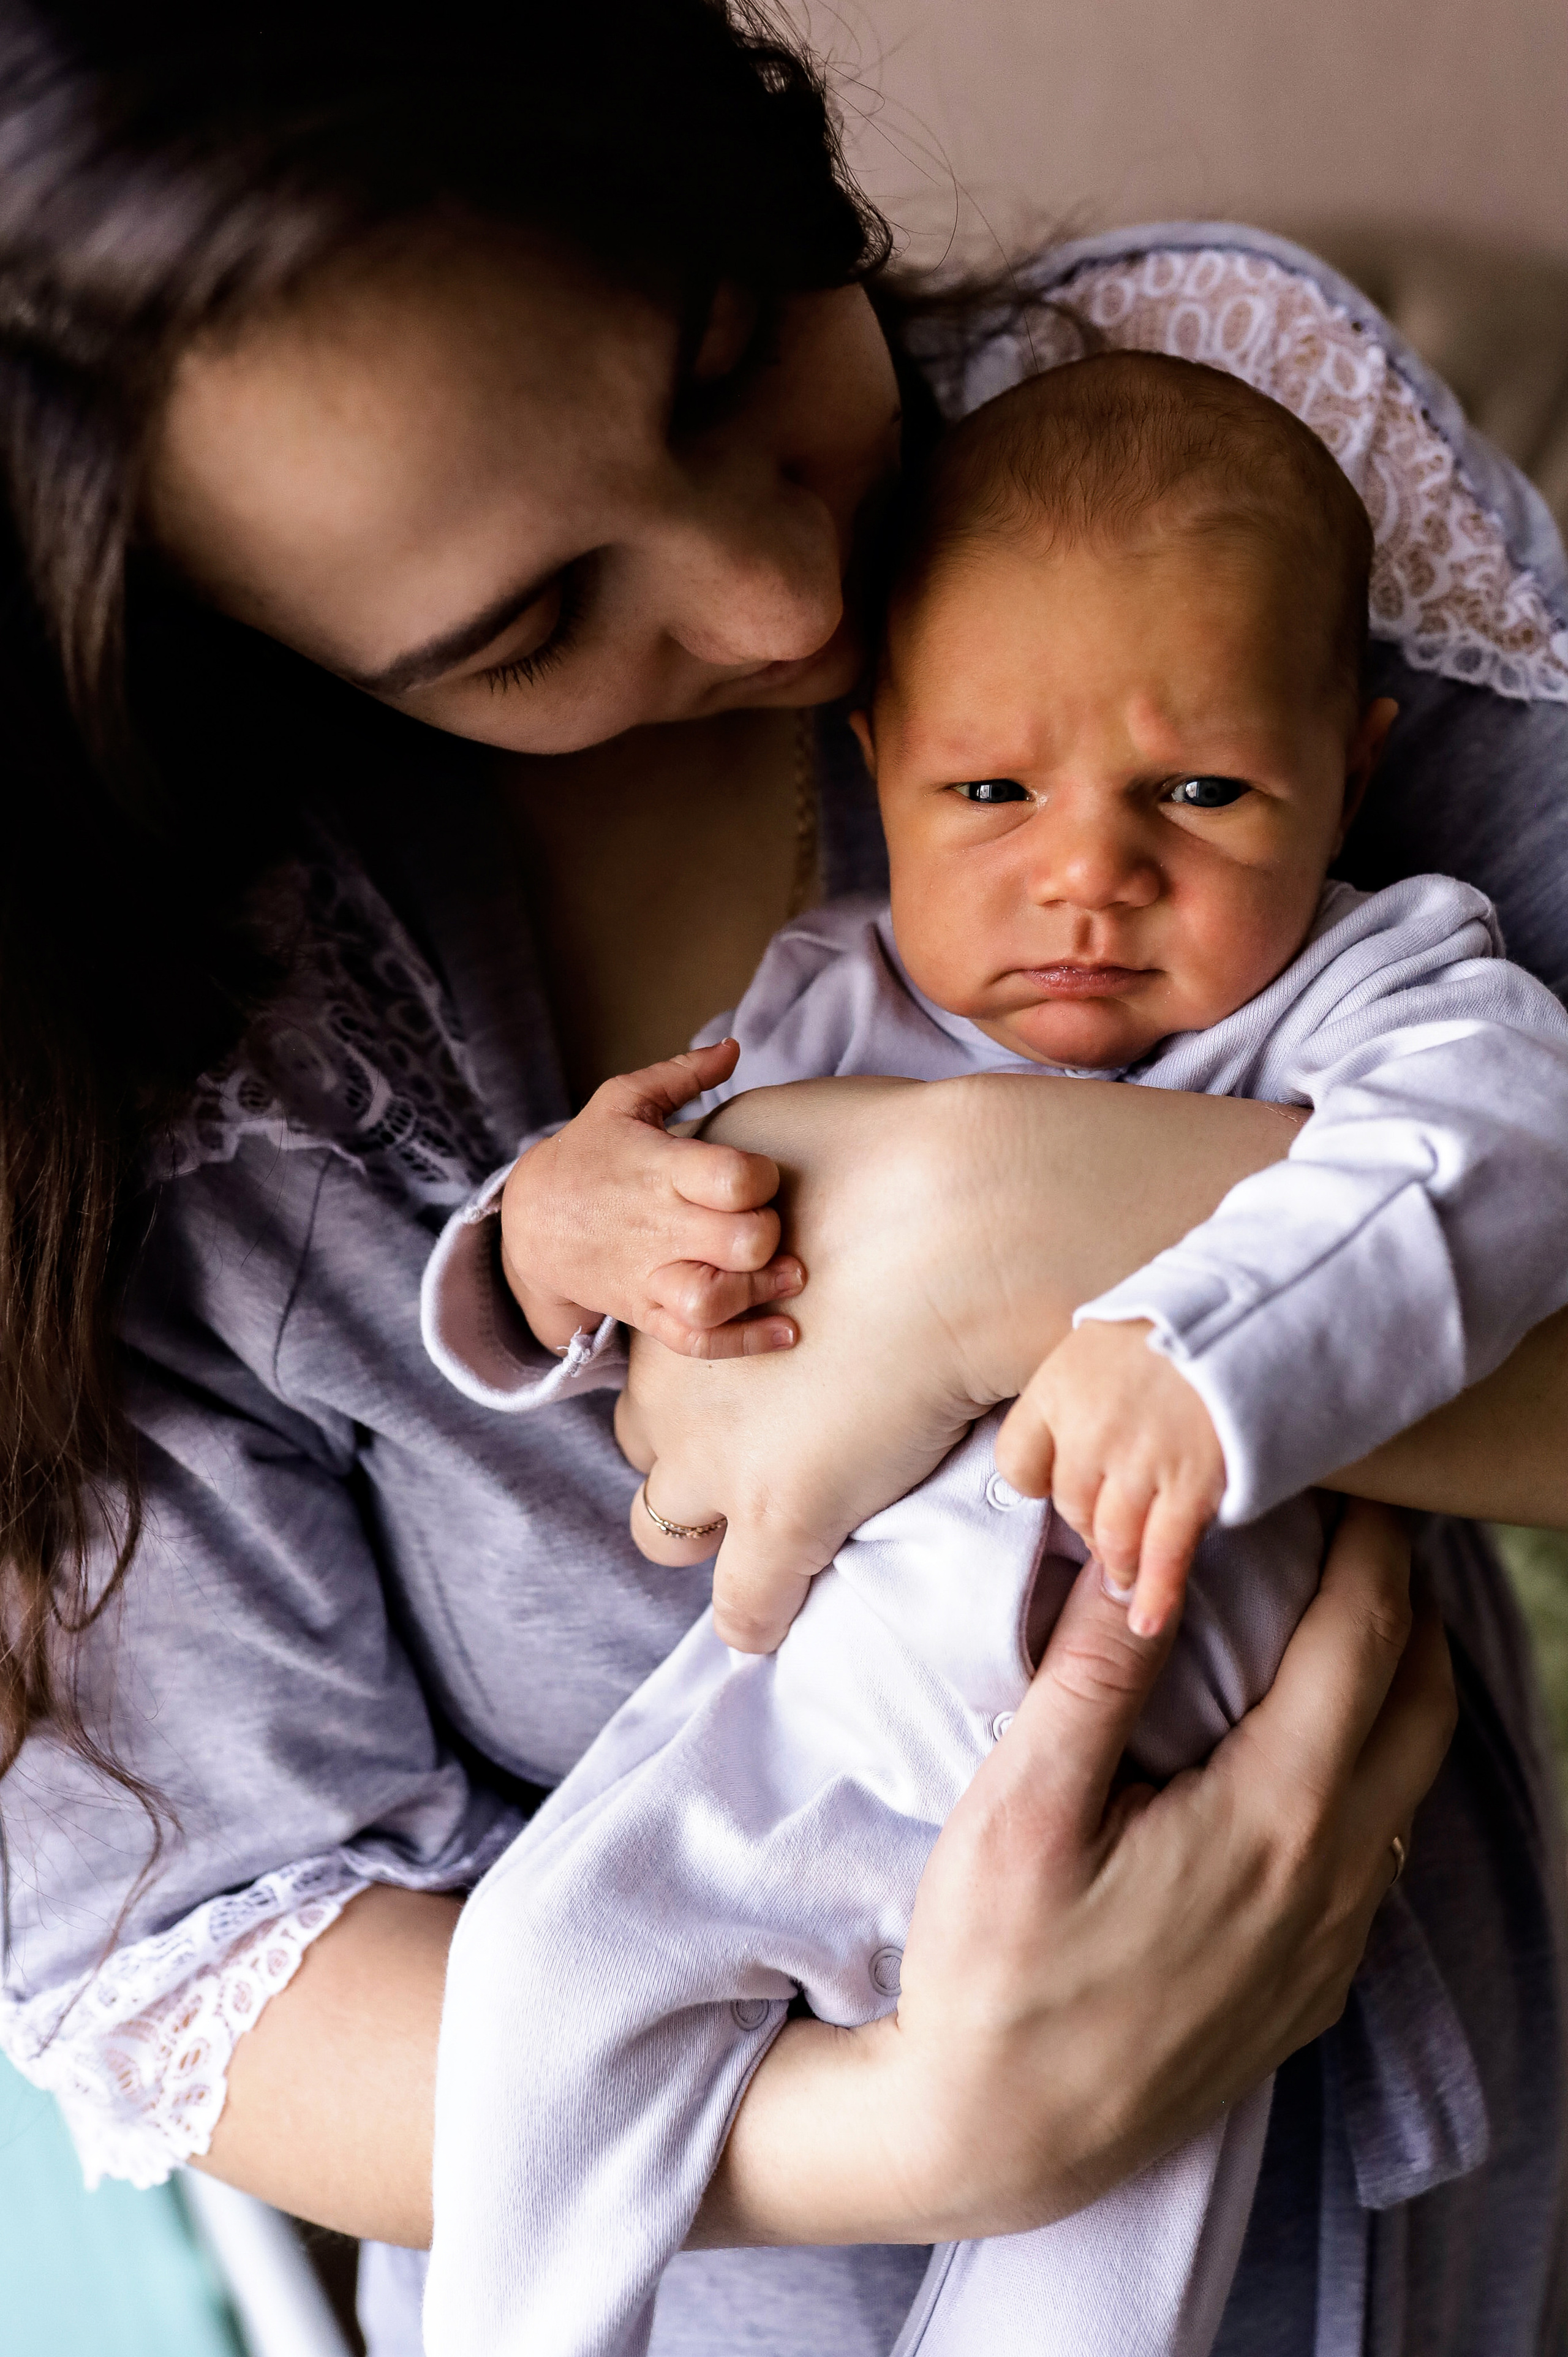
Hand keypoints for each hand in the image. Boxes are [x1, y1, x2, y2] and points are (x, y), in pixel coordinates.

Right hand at [498, 1039, 802, 1356]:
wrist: (529, 1222)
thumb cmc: (589, 1152)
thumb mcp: (623, 1100)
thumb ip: (683, 1073)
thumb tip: (734, 1045)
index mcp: (659, 1168)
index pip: (734, 1179)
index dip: (763, 1179)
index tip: (761, 1177)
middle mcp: (658, 1226)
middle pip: (740, 1242)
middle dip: (769, 1236)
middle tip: (771, 1226)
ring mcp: (650, 1275)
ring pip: (716, 1299)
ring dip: (761, 1292)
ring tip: (787, 1276)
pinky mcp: (646, 1312)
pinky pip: (697, 1341)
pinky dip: (745, 1343)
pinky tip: (785, 1331)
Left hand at [615, 1077, 994, 1649]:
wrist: (959, 1219)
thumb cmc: (890, 1167)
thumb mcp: (772, 1143)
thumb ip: (744, 1184)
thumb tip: (760, 1180)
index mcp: (670, 1298)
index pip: (648, 1363)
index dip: (703, 1376)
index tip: (760, 1378)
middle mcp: (669, 1382)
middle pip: (644, 1443)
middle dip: (691, 1449)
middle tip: (775, 1436)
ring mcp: (718, 1460)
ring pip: (664, 1530)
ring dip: (710, 1532)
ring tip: (776, 1524)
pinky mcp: (781, 1517)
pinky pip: (743, 1609)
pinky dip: (758, 1618)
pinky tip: (784, 1614)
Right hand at [698, 1499, 1454, 2246]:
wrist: (996, 2140)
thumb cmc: (993, 1971)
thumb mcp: (1023, 1807)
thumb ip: (1095, 1674)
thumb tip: (1145, 1553)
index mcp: (1275, 1817)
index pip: (1364, 1639)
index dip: (1371, 1543)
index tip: (1354, 1474)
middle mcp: (1332, 1879)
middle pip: (1422, 1702)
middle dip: (1408, 1600)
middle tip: (1362, 1527)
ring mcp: (1329, 1944)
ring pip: (1410, 1781)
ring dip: (1396, 1686)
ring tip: (1341, 1617)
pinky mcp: (1307, 1991)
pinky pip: (1379, 1853)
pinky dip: (1372, 1769)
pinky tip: (1310, 1752)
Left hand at [996, 1321, 1225, 1637]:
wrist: (1256, 1308)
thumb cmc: (1187, 1316)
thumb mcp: (1110, 1334)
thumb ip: (1087, 1382)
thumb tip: (1080, 1423)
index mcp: (1059, 1385)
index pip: (1017, 1461)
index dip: (1039, 1481)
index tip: (1057, 1487)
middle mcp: (1089, 1429)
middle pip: (1067, 1504)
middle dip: (1087, 1520)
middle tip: (1109, 1525)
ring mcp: (1140, 1461)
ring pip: (1111, 1535)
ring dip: (1117, 1560)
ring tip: (1125, 1570)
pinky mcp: (1191, 1485)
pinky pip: (1164, 1556)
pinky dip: (1155, 1594)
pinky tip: (1145, 1620)